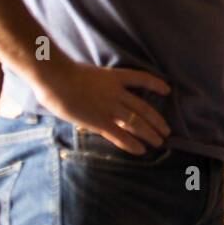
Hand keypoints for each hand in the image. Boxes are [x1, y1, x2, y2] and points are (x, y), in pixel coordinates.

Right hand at [32, 61, 171, 153]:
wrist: (55, 78)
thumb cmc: (63, 74)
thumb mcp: (86, 74)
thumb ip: (95, 84)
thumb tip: (94, 93)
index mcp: (113, 77)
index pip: (141, 78)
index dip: (155, 84)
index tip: (167, 89)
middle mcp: (117, 93)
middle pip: (143, 107)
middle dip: (156, 120)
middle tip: (166, 131)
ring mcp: (110, 108)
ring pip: (137, 122)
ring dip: (150, 133)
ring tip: (159, 142)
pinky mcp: (100, 122)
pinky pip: (120, 135)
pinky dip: (132, 144)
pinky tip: (141, 150)